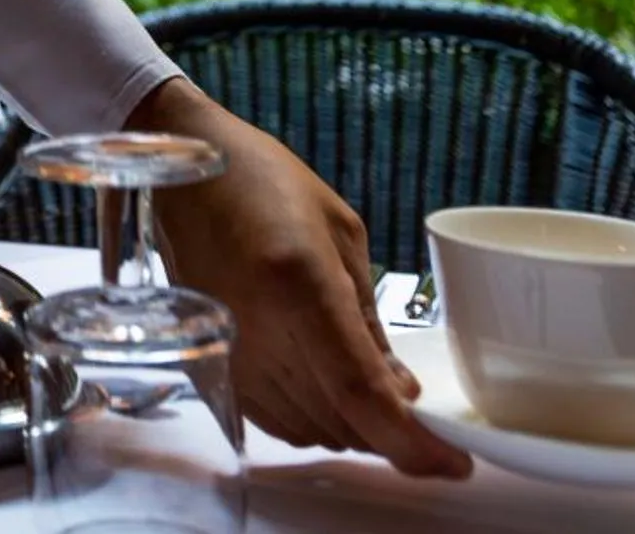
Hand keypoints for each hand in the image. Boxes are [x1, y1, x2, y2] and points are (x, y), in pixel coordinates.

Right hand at [127, 78, 471, 476]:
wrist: (182, 173)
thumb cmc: (262, 181)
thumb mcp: (340, 232)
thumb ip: (370, 319)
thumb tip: (400, 390)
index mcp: (298, 284)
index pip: (360, 391)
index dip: (411, 441)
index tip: (452, 462)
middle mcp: (258, 330)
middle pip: (341, 422)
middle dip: (391, 431)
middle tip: (420, 415)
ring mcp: (229, 355)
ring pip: (312, 430)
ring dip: (354, 426)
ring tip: (373, 390)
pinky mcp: (212, 366)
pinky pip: (277, 423)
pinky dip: (317, 421)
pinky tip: (331, 392)